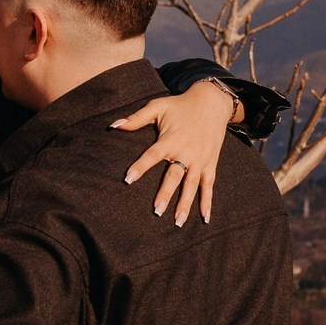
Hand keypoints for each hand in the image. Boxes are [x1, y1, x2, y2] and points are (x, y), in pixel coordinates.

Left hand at [111, 75, 237, 225]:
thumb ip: (136, 118)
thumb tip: (113, 125)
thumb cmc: (180, 105)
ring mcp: (199, 160)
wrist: (212, 102)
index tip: (128, 179)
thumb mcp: (157, 107)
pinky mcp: (210, 164)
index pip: (152, 156)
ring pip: (191, 185)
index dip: (140, 167)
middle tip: (156, 211)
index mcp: (170, 140)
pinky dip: (207, 202)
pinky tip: (205, 218)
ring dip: (185, 203)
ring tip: (177, 221)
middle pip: (174, 176)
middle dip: (165, 194)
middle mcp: (186, 152)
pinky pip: (209, 186)